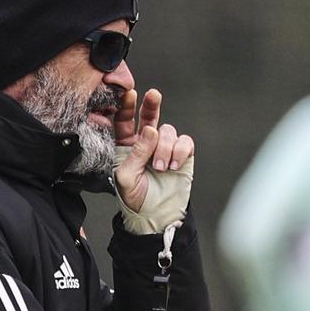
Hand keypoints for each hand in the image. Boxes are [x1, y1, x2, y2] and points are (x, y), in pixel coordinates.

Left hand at [112, 88, 194, 223]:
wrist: (156, 215)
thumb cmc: (136, 198)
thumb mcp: (127, 177)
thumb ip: (136, 153)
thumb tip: (151, 129)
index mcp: (127, 146)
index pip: (125, 122)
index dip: (126, 107)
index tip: (129, 95)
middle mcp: (146, 143)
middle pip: (149, 116)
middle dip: (151, 104)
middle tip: (154, 95)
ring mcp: (165, 147)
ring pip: (167, 131)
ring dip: (164, 148)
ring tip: (161, 168)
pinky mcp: (183, 154)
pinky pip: (184, 141)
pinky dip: (180, 151)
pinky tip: (174, 165)